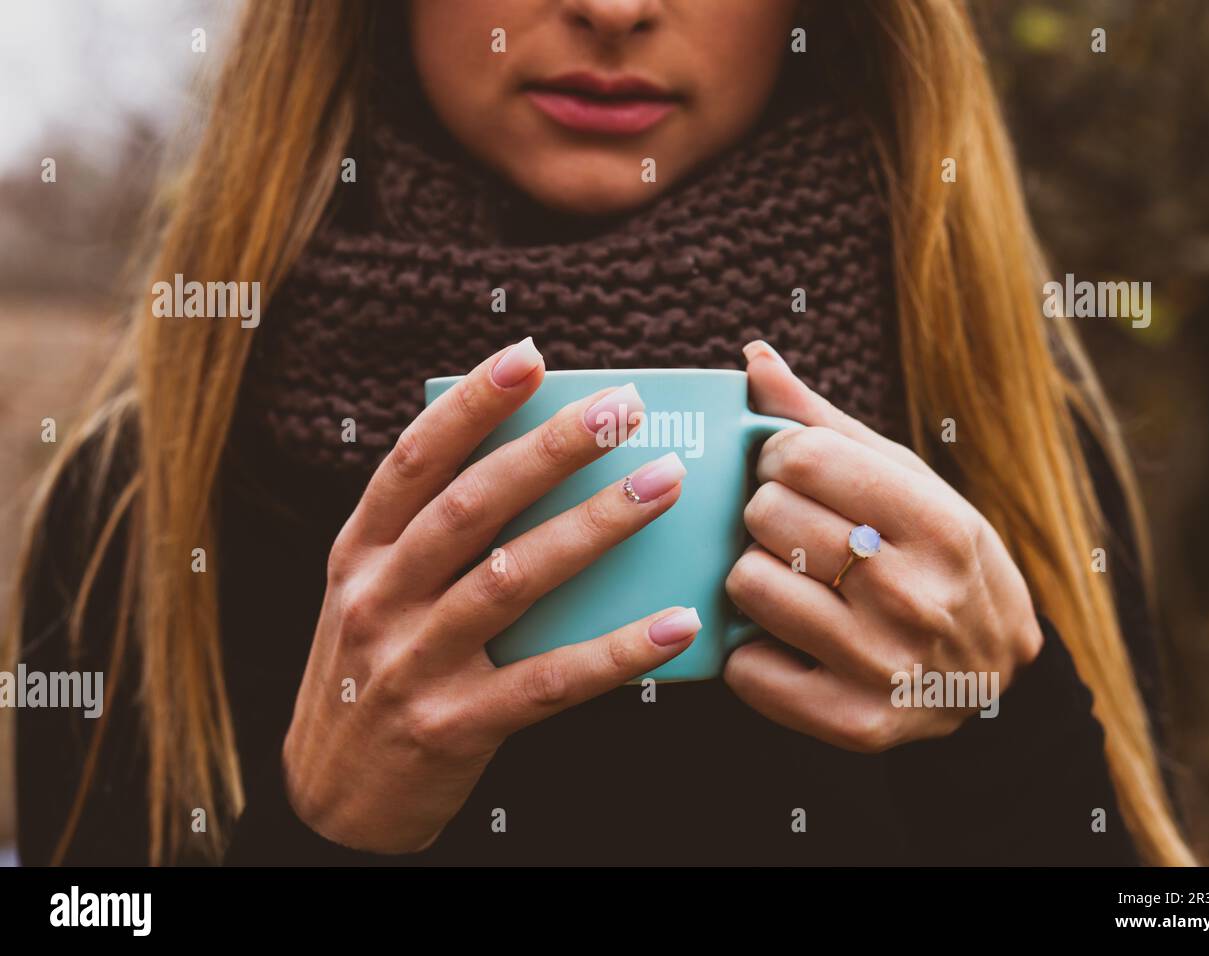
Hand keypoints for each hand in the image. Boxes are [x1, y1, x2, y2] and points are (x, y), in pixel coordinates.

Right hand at [283, 339, 698, 852]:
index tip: (529, 357)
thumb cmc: (370, 673)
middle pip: (471, 506)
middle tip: (625, 407)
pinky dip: (617, 652)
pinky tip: (676, 623)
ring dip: (594, 527)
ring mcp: (412, 663)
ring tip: (663, 484)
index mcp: (358, 552)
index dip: (470, 405)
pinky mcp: (453, 726)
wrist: (329, 799)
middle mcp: (378, 597)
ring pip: (511, 579)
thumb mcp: (370, 592)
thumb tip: (529, 457)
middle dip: (551, 449)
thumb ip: (427, 534)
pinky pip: (548, 682)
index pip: (412, 461)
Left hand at [723, 341, 1043, 751]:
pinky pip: (746, 668)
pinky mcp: (854, 722)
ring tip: (791, 581)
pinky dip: (751, 651)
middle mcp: (916, 596)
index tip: (791, 472)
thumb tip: (752, 357)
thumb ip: (825, 423)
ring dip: (753, 576)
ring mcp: (884, 665)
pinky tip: (787, 642)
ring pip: (747, 583)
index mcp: (938, 523)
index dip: (779, 456)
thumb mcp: (908, 482)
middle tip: (792, 530)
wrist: (995, 683)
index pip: (803, 456)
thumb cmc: (939, 561)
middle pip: (766, 515)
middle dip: (764, 513)